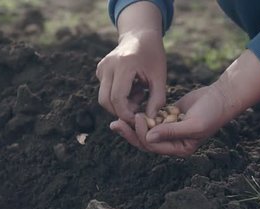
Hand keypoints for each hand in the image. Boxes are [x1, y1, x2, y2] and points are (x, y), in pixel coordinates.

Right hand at [96, 2, 166, 121]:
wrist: (140, 36)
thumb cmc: (153, 56)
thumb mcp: (160, 77)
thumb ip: (157, 100)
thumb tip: (149, 120)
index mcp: (124, 65)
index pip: (117, 98)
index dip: (127, 113)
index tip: (139, 118)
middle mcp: (108, 65)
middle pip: (106, 100)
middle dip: (121, 111)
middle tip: (139, 109)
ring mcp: (101, 67)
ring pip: (104, 98)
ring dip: (120, 104)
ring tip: (139, 94)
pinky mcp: (99, 70)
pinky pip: (105, 91)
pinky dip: (118, 96)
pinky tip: (132, 88)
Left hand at [109, 86, 222, 156]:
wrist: (222, 97)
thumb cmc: (211, 113)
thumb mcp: (193, 124)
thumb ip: (171, 132)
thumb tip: (149, 137)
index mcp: (179, 149)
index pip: (154, 146)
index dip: (142, 134)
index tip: (138, 117)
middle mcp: (173, 143)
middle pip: (146, 142)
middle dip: (130, 133)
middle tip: (114, 124)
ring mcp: (171, 131)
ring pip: (147, 131)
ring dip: (133, 125)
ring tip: (118, 118)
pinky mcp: (169, 118)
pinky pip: (152, 120)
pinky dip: (143, 116)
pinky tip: (130, 109)